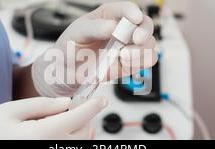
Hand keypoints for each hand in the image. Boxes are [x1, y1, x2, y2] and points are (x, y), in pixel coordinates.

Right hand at [0, 97, 106, 139]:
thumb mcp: (9, 110)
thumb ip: (41, 104)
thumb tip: (67, 101)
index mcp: (41, 134)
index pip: (78, 117)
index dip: (92, 106)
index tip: (101, 99)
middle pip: (83, 132)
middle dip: (85, 117)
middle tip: (76, 106)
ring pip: (78, 145)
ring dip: (80, 131)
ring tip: (67, 120)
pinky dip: (71, 142)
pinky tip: (61, 134)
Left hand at [32, 1, 157, 96]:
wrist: (66, 73)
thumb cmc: (69, 48)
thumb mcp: (76, 34)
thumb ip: (94, 28)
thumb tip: (112, 26)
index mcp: (109, 15)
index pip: (125, 8)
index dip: (132, 11)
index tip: (135, 18)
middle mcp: (122, 29)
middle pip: (145, 25)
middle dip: (144, 31)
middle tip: (136, 39)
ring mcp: (128, 47)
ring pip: (149, 44)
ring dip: (141, 50)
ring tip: (123, 56)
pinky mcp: (130, 64)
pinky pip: (146, 61)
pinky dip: (141, 62)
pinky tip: (126, 63)